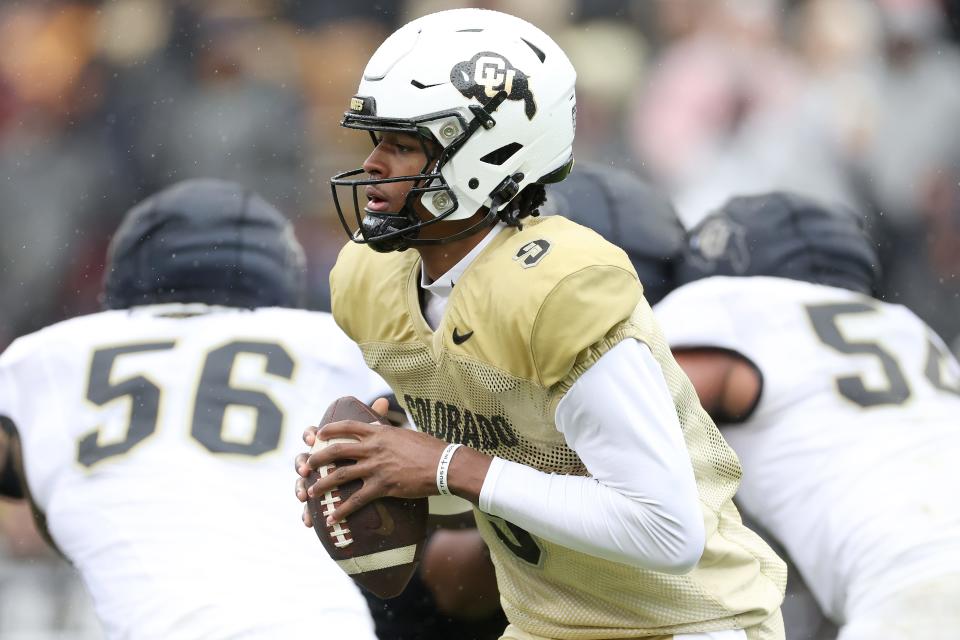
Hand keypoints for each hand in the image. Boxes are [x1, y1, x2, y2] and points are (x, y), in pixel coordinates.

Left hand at [294, 397, 448, 524]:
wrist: (444, 465)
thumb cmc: (429, 448)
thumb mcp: (405, 433)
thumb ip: (388, 432)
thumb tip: (379, 426)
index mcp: (379, 433)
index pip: (348, 427)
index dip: (330, 430)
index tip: (318, 434)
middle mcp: (374, 448)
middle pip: (336, 451)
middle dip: (317, 459)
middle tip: (306, 466)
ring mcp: (376, 467)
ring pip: (340, 476)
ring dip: (322, 484)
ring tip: (310, 493)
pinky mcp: (383, 486)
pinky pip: (356, 500)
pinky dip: (342, 510)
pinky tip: (331, 518)